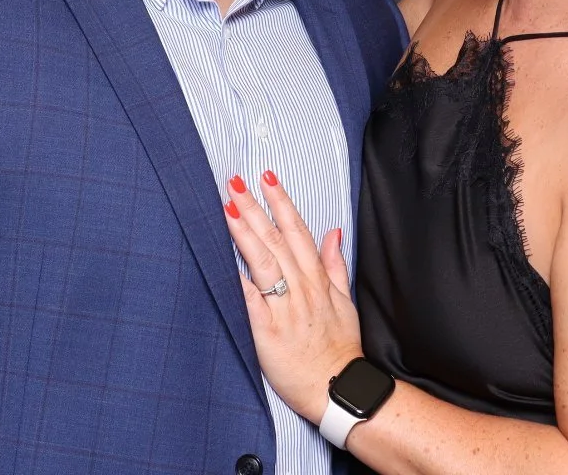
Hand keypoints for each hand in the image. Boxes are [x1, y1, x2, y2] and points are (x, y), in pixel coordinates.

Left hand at [223, 171, 362, 422]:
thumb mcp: (345, 303)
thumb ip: (335, 266)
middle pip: (275, 240)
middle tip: (235, 182)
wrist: (338, 389)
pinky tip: (223, 260)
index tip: (267, 178)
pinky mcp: (267, 332)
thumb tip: (333, 233)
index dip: (281, 203)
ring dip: (244, 232)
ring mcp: (284, 309)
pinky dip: (239, 280)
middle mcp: (301, 289)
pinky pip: (251, 301)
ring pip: (263, 262)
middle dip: (255, 208)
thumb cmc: (339, 348)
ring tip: (228, 208)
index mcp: (317, 280)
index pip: (297, 232)